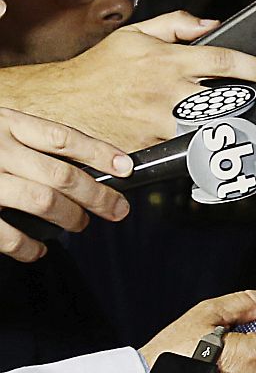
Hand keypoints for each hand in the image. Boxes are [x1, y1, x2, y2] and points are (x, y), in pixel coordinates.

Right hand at [0, 11, 255, 150]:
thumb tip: (213, 24)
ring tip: (248, 127)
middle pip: (226, 98)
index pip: (226, 60)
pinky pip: (186, 147)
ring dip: (232, 127)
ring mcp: (161, 121)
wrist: (61, 104)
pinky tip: (215, 146)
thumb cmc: (100, 70)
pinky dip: (202, 146)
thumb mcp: (136, 34)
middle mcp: (169, 91)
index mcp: (169, 60)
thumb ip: (178, 25)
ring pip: (211, 126)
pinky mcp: (152, 146)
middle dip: (253, 102)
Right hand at [0, 107, 132, 260]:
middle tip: (117, 210)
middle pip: (62, 174)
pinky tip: (39, 250)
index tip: (127, 167)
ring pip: (42, 201)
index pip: (63, 137)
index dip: (99, 153)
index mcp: (5, 123)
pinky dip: (28, 246)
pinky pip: (4, 234)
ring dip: (71, 218)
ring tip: (80, 225)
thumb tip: (77, 161)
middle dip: (99, 195)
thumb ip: (25, 138)